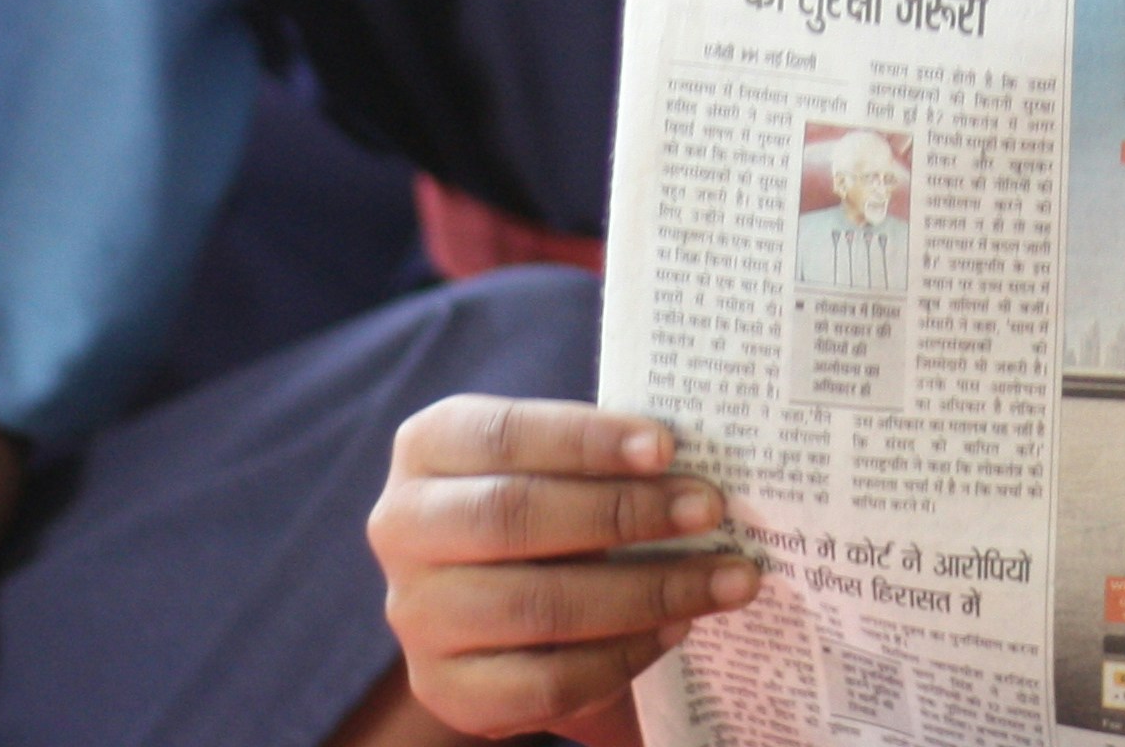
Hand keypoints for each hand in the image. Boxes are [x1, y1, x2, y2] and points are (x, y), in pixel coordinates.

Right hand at [370, 397, 761, 744]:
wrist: (509, 613)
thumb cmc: (551, 511)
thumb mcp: (560, 468)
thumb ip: (607, 458)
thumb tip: (704, 452)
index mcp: (429, 447)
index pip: (503, 434)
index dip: (586, 438)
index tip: (666, 446)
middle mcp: (402, 526)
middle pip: (512, 516)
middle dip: (623, 513)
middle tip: (709, 509)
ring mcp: (415, 615)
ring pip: (535, 605)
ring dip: (645, 592)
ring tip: (722, 579)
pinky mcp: (444, 689)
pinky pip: (544, 681)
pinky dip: (621, 658)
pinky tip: (674, 631)